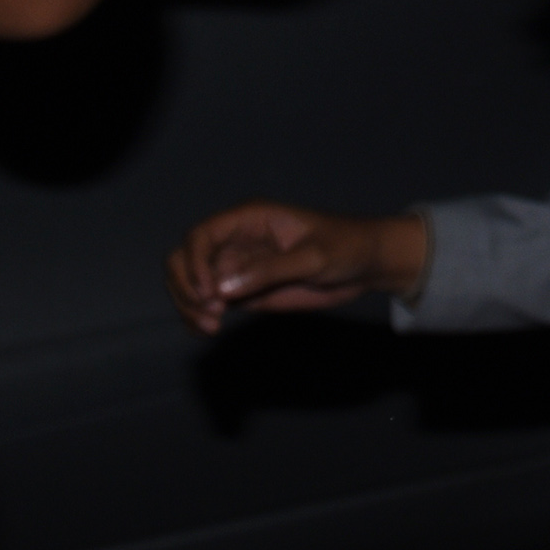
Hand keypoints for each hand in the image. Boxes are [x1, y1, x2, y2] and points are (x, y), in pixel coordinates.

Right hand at [165, 199, 428, 333]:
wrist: (364, 265)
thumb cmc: (345, 247)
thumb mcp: (313, 257)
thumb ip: (269, 270)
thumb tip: (222, 288)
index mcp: (249, 218)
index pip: (201, 235)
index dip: (195, 263)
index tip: (209, 292)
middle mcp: (235, 240)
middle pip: (184, 259)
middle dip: (187, 288)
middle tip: (212, 314)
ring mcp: (236, 266)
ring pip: (190, 283)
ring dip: (190, 306)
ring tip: (212, 327)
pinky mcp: (242, 290)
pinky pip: (207, 302)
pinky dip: (198, 317)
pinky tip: (207, 331)